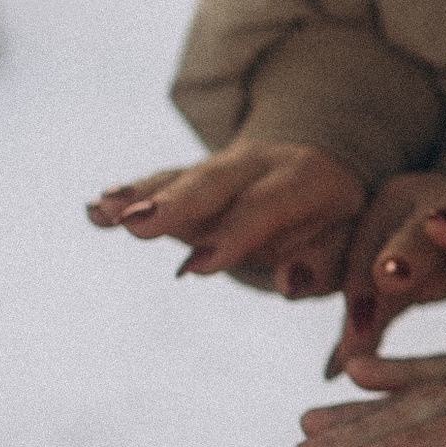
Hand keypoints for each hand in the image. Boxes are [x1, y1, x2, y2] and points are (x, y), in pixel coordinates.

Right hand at [88, 142, 364, 297]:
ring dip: (140, 196)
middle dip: (174, 205)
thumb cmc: (339, 220)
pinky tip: (95, 210)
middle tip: (136, 224)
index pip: (267, 206)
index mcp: (306, 179)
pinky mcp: (193, 177)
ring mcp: (221, 167)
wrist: (325, 163)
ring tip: (104, 211)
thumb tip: (290, 283)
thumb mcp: (350, 241)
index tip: (198, 266)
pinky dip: (130, 194)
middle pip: (212, 183)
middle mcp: (258, 164)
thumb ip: (325, 262)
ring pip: (179, 179)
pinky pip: (160, 183)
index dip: (234, 234)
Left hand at [330, 173, 445, 371]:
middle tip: (387, 275)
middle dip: (404, 252)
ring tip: (439, 228)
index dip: (358, 287)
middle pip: (417, 231)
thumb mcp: (407, 281)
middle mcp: (441, 205)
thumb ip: (373, 316)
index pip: (367, 251)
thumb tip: (332, 371)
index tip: (354, 330)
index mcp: (394, 214)